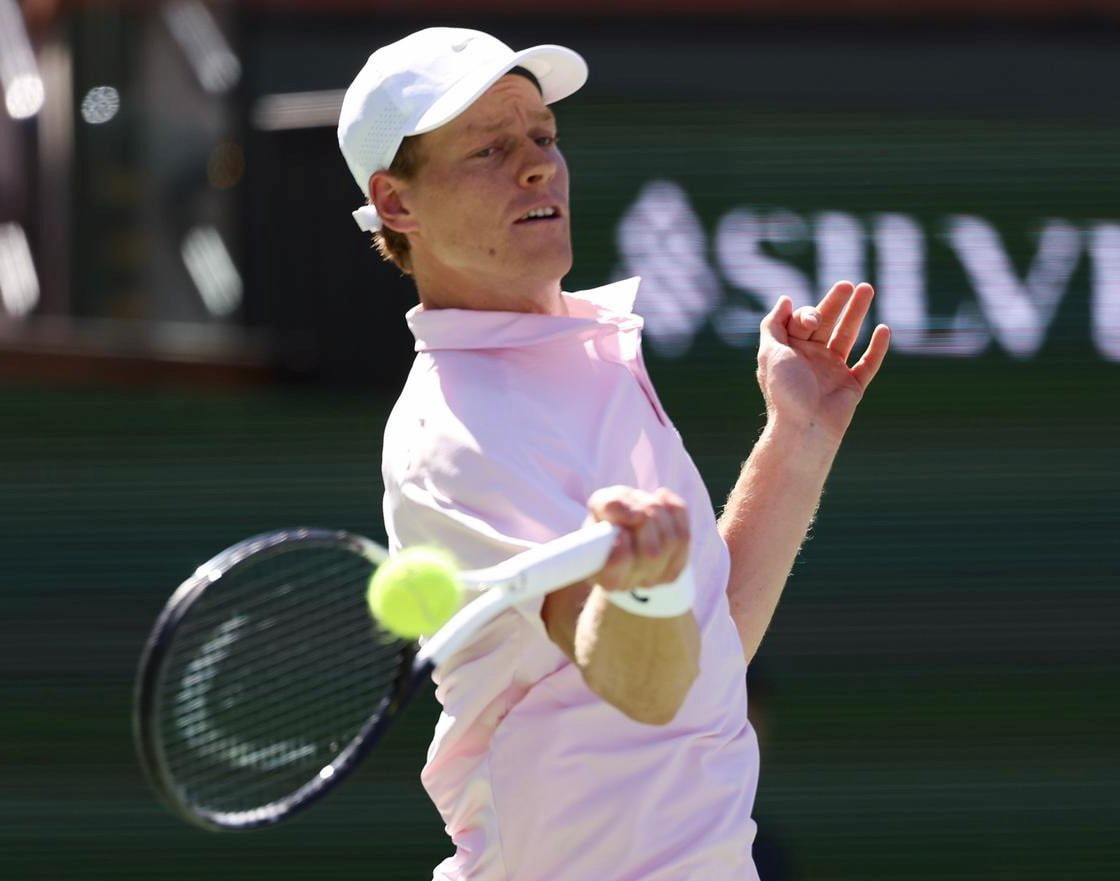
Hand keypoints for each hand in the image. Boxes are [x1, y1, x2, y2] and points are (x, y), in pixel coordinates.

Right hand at [586, 486, 689, 590]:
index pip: (620, 564)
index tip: (621, 529)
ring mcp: (653, 579)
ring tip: (646, 503)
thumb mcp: (599, 505)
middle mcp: (628, 583)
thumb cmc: (609, 517)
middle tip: (637, 507)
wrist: (625, 525)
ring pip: (670, 543)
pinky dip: (675, 511)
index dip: (623, 544)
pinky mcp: (674, 569)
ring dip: (661, 514)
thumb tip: (636, 515)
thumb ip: (609, 505)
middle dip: (646, 520)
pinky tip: (662, 498)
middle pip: (651, 553)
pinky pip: (684, 536)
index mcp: (603, 574)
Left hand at [757, 281, 890, 441]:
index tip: (810, 323)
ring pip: (848, 337)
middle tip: (850, 283)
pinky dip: (877, 348)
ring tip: (868, 289)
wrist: (804, 428)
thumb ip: (773, 325)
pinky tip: (884, 329)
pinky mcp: (852, 386)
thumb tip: (785, 299)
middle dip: (838, 303)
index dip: (808, 314)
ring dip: (858, 314)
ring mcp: (833, 372)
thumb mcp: (769, 353)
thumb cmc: (785, 391)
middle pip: (827, 323)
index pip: (803, 321)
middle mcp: (812, 359)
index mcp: (791, 352)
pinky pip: (868, 364)